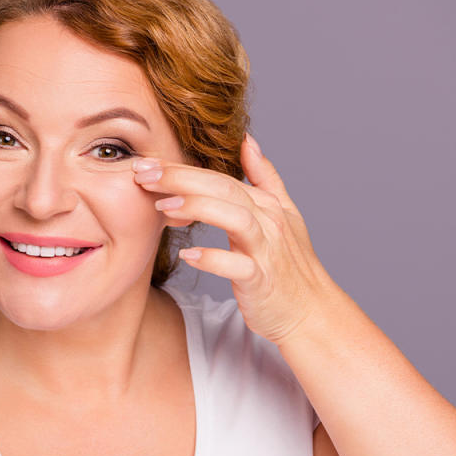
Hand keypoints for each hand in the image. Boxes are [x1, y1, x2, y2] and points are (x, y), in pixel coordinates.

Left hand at [133, 133, 346, 345]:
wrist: (312, 313)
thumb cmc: (291, 266)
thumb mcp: (284, 215)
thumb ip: (265, 177)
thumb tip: (248, 141)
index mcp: (266, 205)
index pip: (219, 177)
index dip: (182, 169)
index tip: (146, 164)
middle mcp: (268, 222)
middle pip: (224, 189)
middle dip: (181, 178)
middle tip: (142, 175)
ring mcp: (267, 251)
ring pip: (235, 219)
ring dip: (198, 208)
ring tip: (162, 207)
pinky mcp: (263, 281)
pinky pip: (239, 266)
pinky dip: (213, 259)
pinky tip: (187, 255)